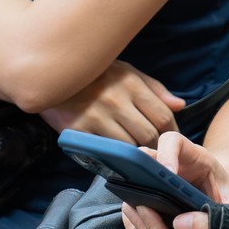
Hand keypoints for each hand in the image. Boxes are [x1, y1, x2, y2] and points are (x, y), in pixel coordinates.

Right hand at [39, 61, 183, 146]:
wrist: (48, 75)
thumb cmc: (94, 74)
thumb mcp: (126, 72)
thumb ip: (154, 89)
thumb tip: (180, 106)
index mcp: (131, 83)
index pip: (163, 116)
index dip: (172, 133)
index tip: (171, 141)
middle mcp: (116, 100)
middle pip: (149, 134)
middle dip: (155, 146)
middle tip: (155, 152)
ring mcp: (96, 116)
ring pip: (129, 146)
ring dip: (135, 153)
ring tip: (135, 154)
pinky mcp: (79, 130)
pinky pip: (105, 151)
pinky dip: (113, 156)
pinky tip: (114, 154)